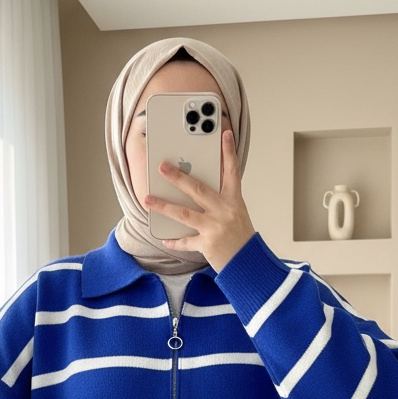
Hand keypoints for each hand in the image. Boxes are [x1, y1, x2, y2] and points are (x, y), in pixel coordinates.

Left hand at [143, 129, 255, 272]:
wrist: (249, 265)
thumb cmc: (242, 240)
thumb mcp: (236, 215)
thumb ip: (220, 203)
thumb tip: (194, 192)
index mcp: (234, 201)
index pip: (232, 171)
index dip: (229, 152)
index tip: (225, 134)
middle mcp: (224, 211)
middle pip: (197, 189)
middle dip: (178, 177)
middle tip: (163, 166)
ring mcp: (215, 227)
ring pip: (184, 213)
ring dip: (164, 206)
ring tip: (148, 200)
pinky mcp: (207, 244)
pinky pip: (185, 241)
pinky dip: (174, 241)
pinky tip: (163, 239)